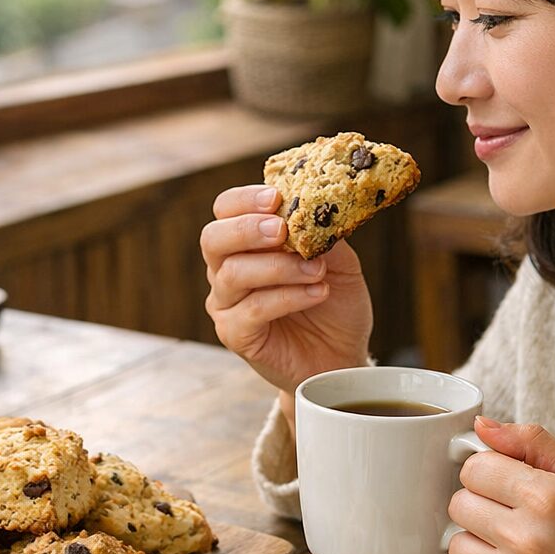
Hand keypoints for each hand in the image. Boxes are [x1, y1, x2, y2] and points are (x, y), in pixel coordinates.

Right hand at [201, 185, 372, 395]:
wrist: (342, 356)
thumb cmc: (334, 306)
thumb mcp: (340, 263)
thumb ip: (324, 237)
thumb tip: (316, 210)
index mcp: (246, 244)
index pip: (226, 210)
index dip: (245, 200)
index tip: (276, 197)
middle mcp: (226, 271)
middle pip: (213, 239)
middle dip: (247, 229)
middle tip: (282, 230)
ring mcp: (226, 304)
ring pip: (233, 274)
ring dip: (279, 267)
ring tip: (317, 271)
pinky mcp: (235, 335)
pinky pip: (252, 309)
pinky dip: (288, 297)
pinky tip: (317, 292)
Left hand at [447, 417, 554, 553]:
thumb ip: (532, 443)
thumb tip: (481, 425)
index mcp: (546, 497)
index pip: (474, 469)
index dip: (489, 470)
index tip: (505, 480)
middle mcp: (526, 538)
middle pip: (459, 504)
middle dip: (480, 501)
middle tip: (510, 510)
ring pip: (455, 544)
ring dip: (476, 538)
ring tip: (510, 540)